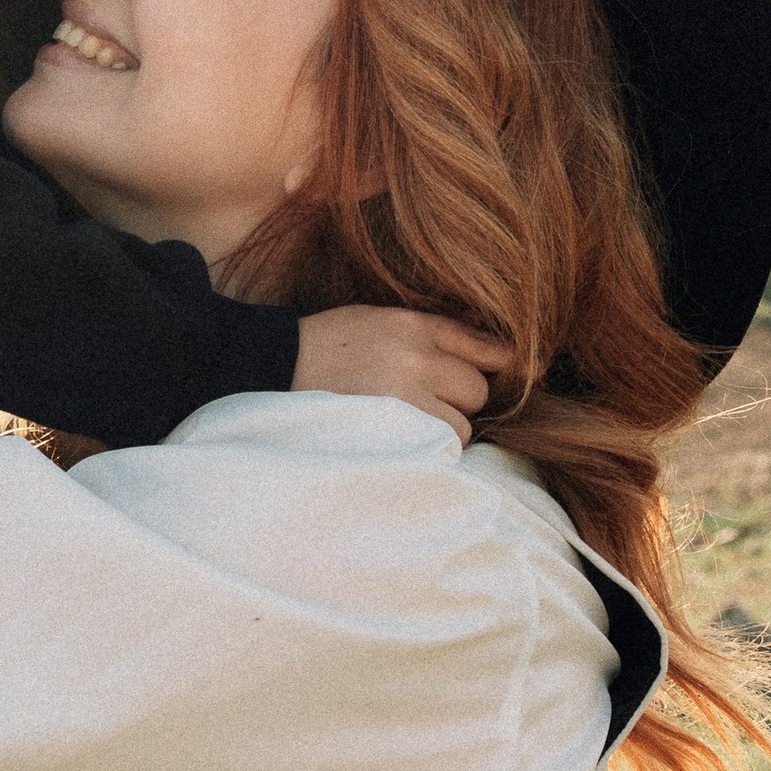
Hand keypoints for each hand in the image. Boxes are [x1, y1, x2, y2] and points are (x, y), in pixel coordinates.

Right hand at [289, 301, 505, 440]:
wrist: (269, 364)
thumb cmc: (325, 345)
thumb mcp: (377, 319)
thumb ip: (429, 333)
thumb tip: (492, 352)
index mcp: (412, 325)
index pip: (486, 346)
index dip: (501, 365)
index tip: (501, 377)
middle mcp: (414, 355)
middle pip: (478, 390)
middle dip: (460, 402)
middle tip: (427, 404)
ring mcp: (403, 394)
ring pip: (463, 426)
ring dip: (444, 431)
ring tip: (409, 425)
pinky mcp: (391, 428)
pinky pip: (437, 448)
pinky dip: (427, 451)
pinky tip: (402, 441)